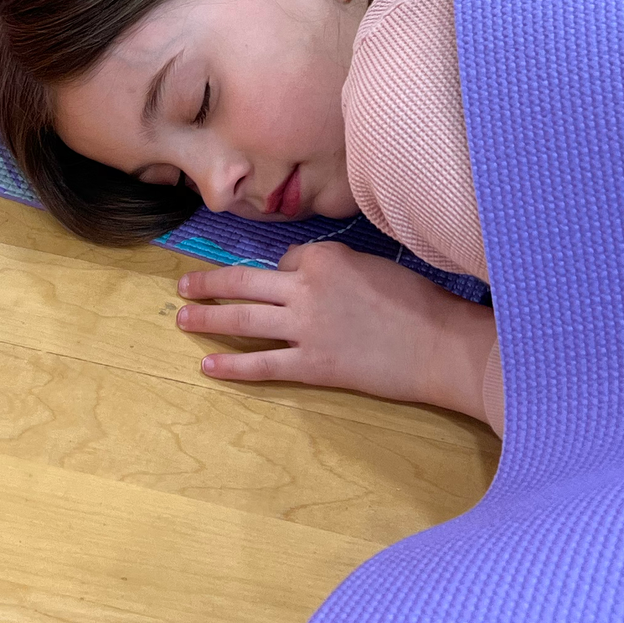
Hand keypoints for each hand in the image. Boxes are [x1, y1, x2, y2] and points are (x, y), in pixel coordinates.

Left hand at [176, 241, 498, 426]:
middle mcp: (306, 287)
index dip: (282, 270)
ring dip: (208, 318)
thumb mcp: (372, 264)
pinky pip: (262, 364)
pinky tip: (208, 366)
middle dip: (208, 283)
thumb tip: (301, 274)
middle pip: (244, 282)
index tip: (284, 281)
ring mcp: (305, 328)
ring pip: (243, 318)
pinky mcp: (312, 364)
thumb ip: (333, 266)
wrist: (440, 344)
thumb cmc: (418, 302)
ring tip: (183, 318)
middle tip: (184, 285)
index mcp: (324, 256)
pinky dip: (232, 366)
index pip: (284, 258)